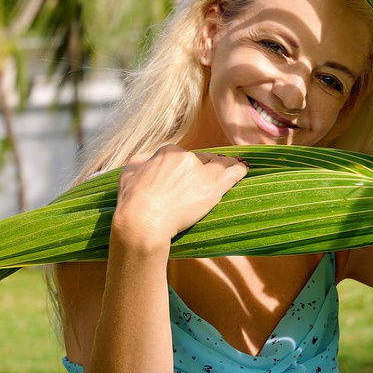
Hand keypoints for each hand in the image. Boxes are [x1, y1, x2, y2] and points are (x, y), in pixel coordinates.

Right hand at [111, 145, 247, 251]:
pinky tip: (244, 170)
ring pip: (219, 165)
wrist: (143, 221)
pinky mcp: (212, 189)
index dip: (185, 165)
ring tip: (233, 167)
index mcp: (167, 152)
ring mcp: (201, 173)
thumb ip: (140, 162)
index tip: (187, 173)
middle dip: (205, 167)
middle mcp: (186, 158)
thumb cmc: (132, 200)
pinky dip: (239, 171)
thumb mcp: (128, 173)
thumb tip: (146, 159)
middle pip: (202, 159)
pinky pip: (231, 175)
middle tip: (207, 176)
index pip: (182, 155)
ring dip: (226, 165)